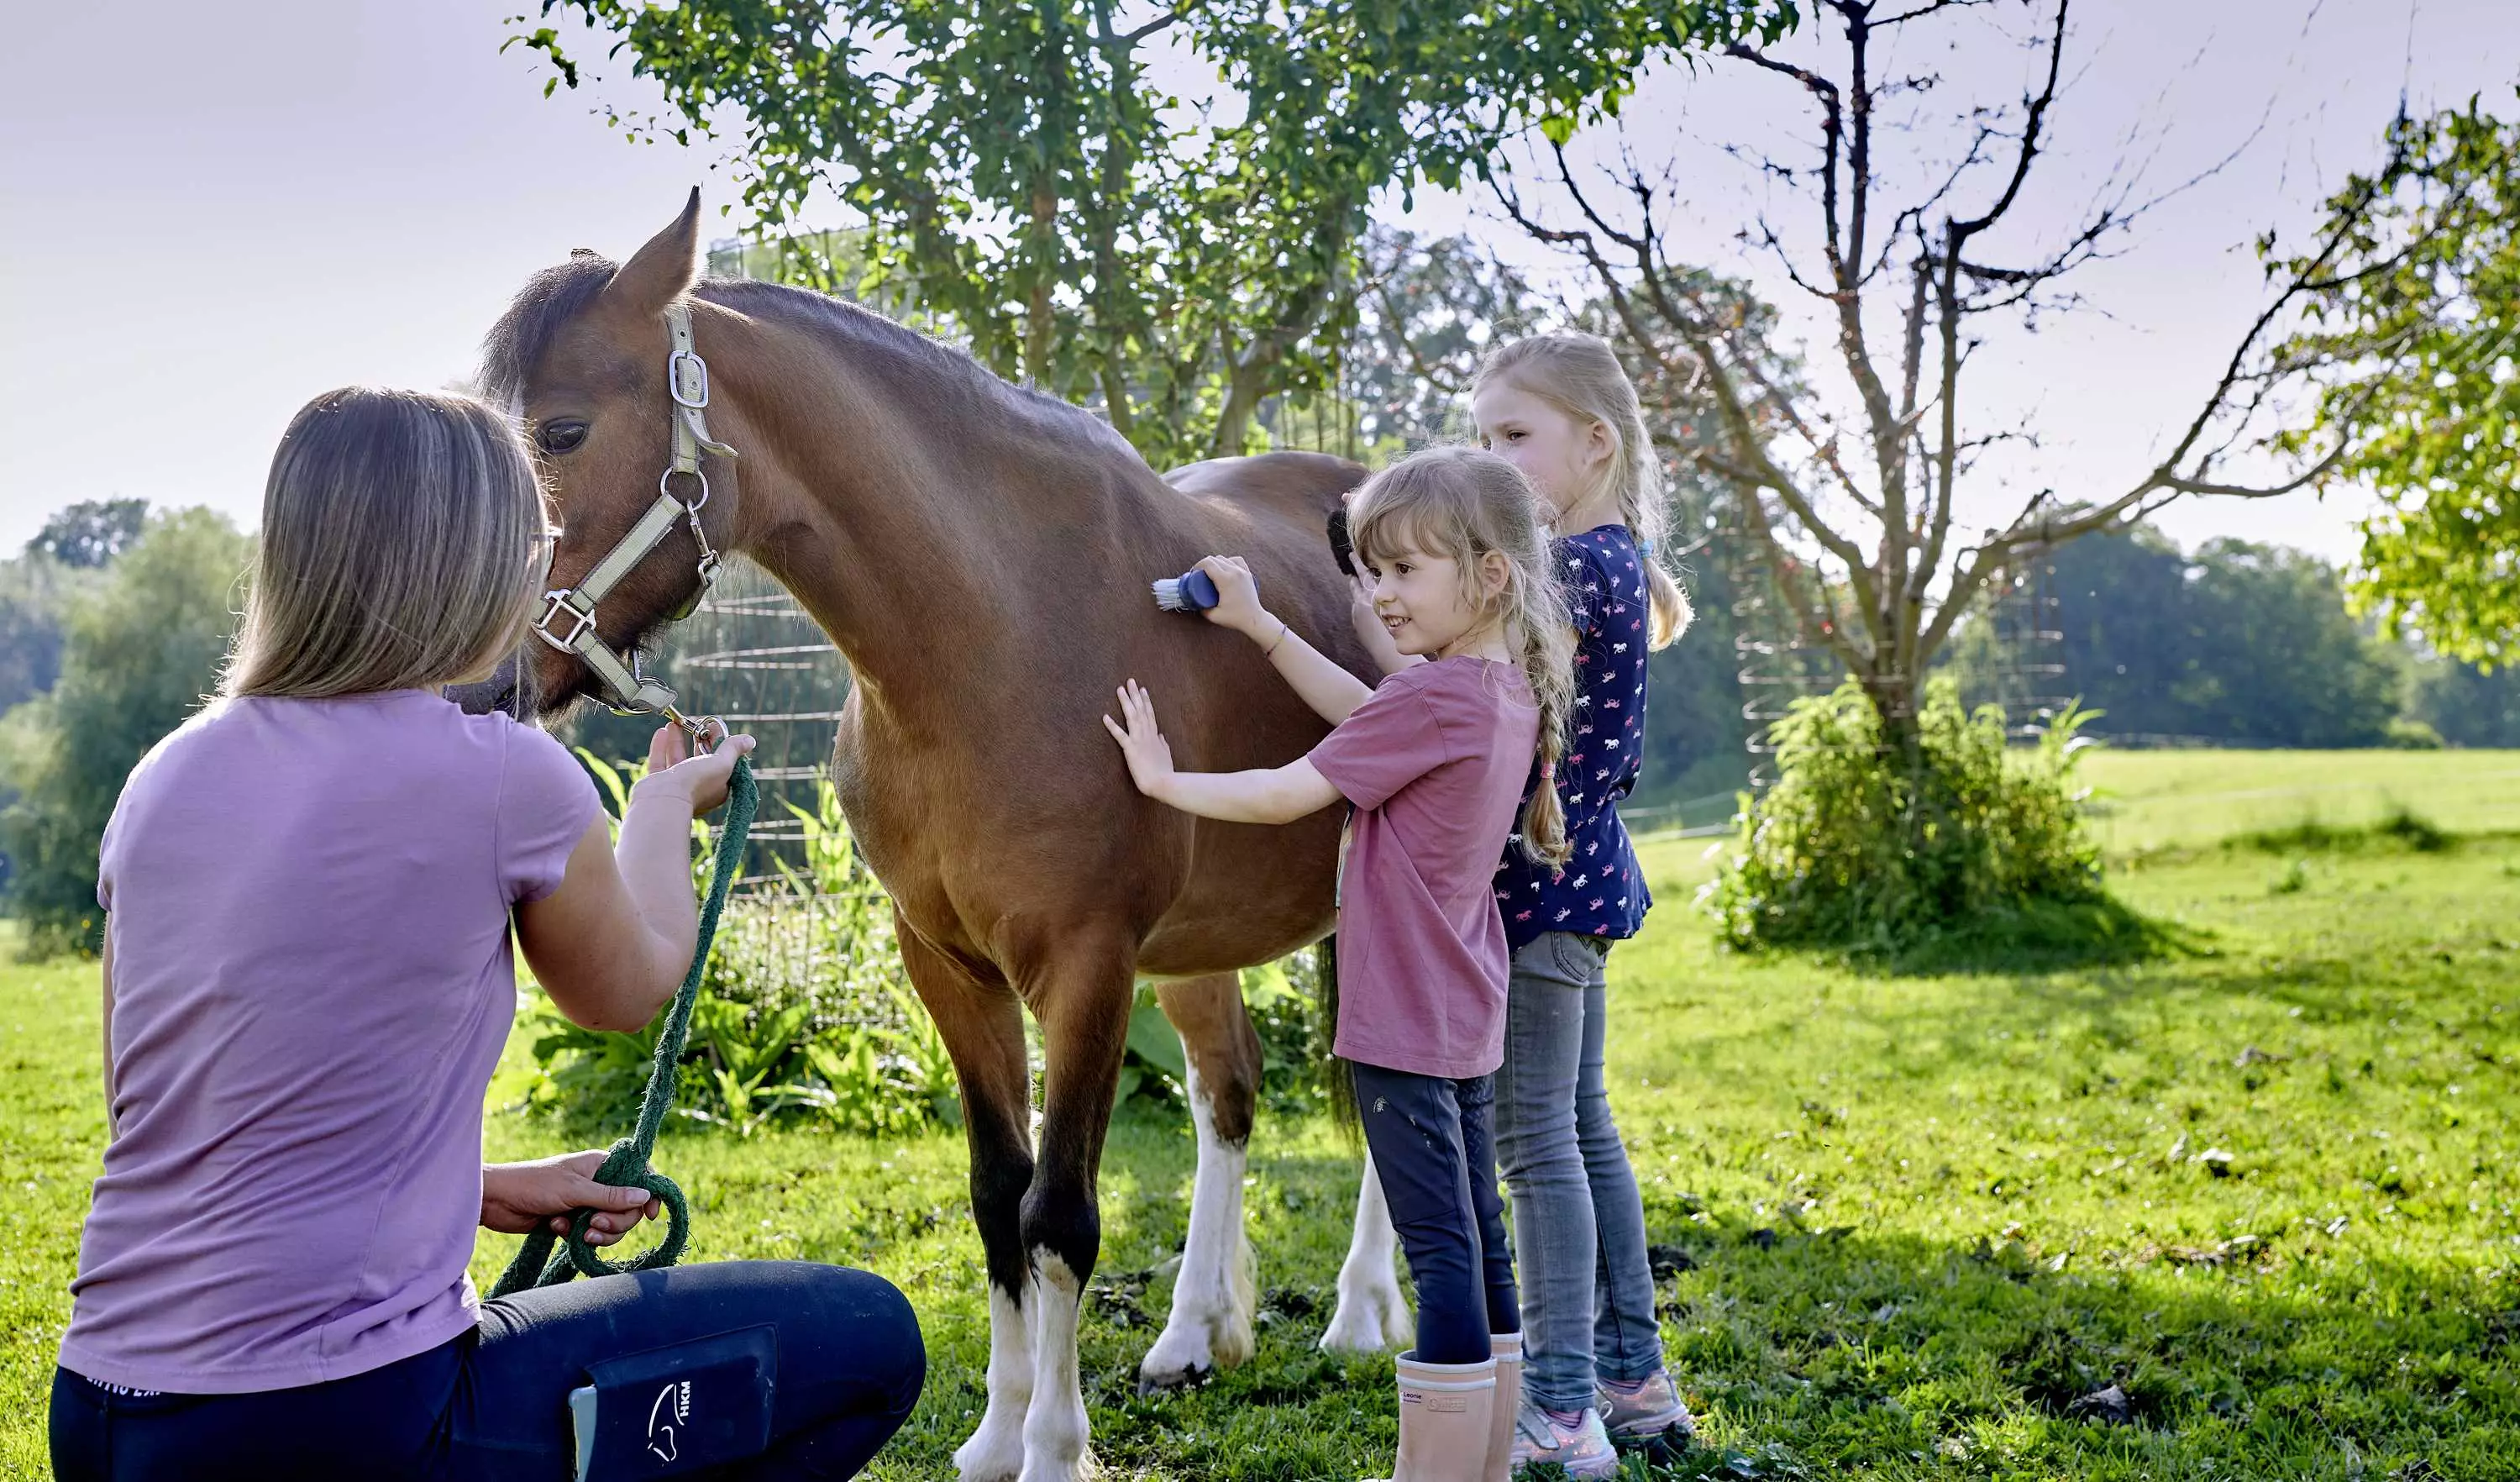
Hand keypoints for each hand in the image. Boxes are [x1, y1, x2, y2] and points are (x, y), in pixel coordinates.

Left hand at [480, 1151, 661, 1245]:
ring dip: (597, 1233)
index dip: (650, 1195)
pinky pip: (592, 1235)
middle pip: (629, 1208)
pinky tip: (558, 1228)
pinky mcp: (574, 1221)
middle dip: (615, 1222)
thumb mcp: (575, 1190)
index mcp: (603, 1165)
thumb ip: (611, 1196)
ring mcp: (587, 1203)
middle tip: (593, 1226)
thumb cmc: (534, 1184)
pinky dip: (578, 1236)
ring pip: (612, 1225)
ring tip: (576, 1232)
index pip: (640, 1176)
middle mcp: (599, 1183)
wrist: (496, 1201)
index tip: (650, 1215)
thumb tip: (646, 1196)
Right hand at [636, 726, 756, 813]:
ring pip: (678, 759)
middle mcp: (698, 789)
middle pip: (699, 759)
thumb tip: (749, 740)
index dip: (720, 743)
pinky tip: (662, 731)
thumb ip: (733, 750)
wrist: (663, 800)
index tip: (714, 726)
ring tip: (676, 723)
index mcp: (718, 788)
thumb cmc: (696, 783)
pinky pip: (660, 762)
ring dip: (677, 740)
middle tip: (697, 722)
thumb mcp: (721, 763)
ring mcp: (677, 787)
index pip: (723, 762)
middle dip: (698, 739)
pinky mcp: (658, 784)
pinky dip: (661, 746)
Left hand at [1100, 679, 1176, 798]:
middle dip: (1135, 694)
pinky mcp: (1131, 749)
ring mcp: (1139, 740)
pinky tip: (1104, 716)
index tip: (1142, 689)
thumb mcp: (1166, 755)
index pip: (1150, 713)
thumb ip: (1163, 744)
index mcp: (1155, 736)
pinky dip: (1112, 726)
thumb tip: (1162, 736)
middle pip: (1141, 709)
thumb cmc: (1165, 772)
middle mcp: (1147, 734)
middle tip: (1130, 681)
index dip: (1146, 700)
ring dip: (1125, 702)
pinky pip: (1120, 735)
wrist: (1164, 783)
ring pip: (1132, 716)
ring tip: (1119, 689)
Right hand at [1195, 555, 1267, 637]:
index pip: (1207, 563)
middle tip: (1200, 575)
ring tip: (1212, 573)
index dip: (1197, 566)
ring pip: (1224, 558)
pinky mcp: (1248, 574)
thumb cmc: (1235, 618)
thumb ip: (1202, 609)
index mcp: (1225, 580)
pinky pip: (1236, 560)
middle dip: (1204, 564)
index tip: (1194, 573)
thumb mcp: (1214, 616)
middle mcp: (1235, 572)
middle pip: (1214, 559)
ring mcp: (1242, 571)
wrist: (1254, 619)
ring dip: (1215, 563)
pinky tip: (1225, 568)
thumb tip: (1194, 603)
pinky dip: (1229, 561)